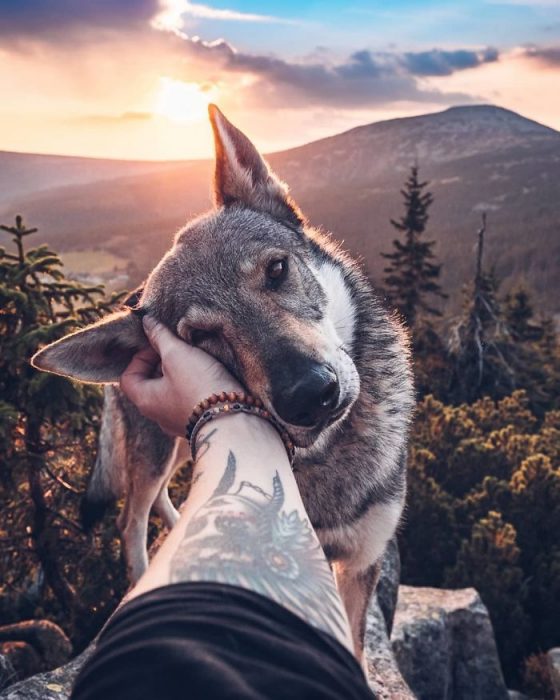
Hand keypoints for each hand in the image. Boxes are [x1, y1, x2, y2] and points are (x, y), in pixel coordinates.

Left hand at [120, 315, 242, 436]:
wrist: (234, 420)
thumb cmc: (199, 386)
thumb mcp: (177, 354)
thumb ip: (160, 337)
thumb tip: (146, 322)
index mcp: (146, 401)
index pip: (129, 377)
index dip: (140, 357)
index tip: (161, 346)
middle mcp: (159, 416)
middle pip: (151, 385)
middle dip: (162, 365)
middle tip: (179, 350)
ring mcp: (180, 422)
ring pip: (172, 393)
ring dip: (180, 375)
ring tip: (196, 361)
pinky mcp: (200, 423)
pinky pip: (190, 402)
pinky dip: (195, 388)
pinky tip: (209, 377)